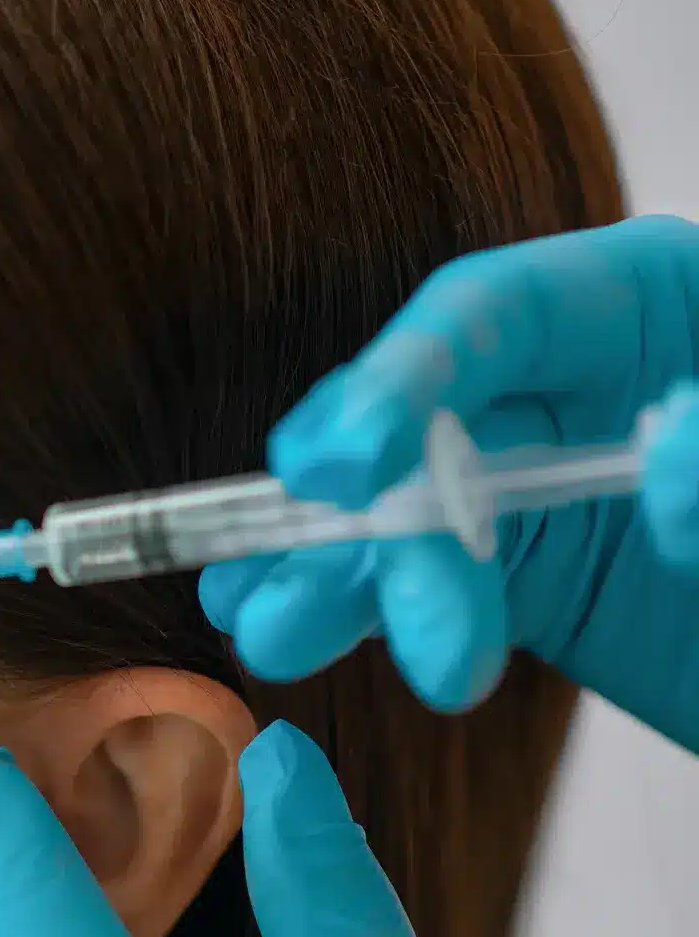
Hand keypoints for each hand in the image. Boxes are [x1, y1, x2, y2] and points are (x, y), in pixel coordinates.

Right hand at [199, 215, 698, 747]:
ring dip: (337, 577)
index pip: (489, 311)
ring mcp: (541, 477)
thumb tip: (662, 463)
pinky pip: (421, 584)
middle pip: (429, 428)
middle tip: (382, 625)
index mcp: (650, 302)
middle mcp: (574, 380)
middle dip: (387, 525)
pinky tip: (281, 624)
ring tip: (276, 634)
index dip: (399, 379)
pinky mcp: (530, 573)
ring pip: (403, 513)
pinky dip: (347, 607)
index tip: (344, 463)